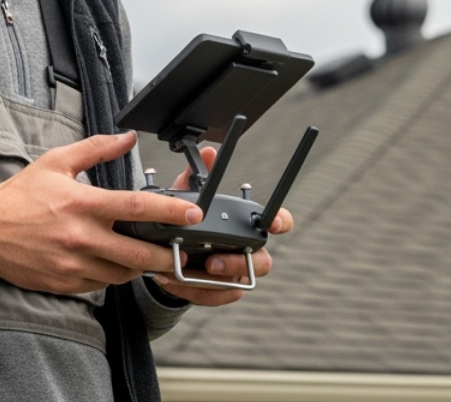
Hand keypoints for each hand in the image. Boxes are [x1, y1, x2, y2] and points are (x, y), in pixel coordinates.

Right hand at [0, 131, 201, 294]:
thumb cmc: (19, 196)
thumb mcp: (57, 162)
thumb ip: (97, 148)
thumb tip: (128, 137)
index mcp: (83, 204)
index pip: (137, 207)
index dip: (170, 211)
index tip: (193, 214)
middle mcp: (80, 237)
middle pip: (137, 253)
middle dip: (165, 256)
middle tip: (182, 252)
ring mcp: (71, 264)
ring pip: (121, 273)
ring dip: (138, 267)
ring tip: (147, 255)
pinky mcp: (63, 283)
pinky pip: (99, 285)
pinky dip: (112, 276)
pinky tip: (114, 263)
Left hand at [149, 145, 294, 306]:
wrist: (170, 256)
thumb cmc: (187, 224)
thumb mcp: (186, 200)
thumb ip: (196, 178)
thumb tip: (208, 153)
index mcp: (247, 226)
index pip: (278, 222)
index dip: (280, 222)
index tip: (272, 224)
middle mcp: (249, 251)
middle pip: (263, 262)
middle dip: (239, 262)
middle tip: (212, 261)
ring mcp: (236, 273)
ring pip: (240, 283)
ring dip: (215, 282)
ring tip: (187, 272)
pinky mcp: (220, 292)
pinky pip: (216, 297)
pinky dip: (195, 292)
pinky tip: (172, 280)